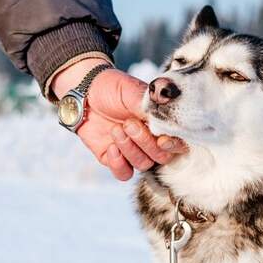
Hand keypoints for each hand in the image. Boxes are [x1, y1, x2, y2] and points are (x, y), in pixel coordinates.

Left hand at [51, 59, 186, 180]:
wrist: (85, 93)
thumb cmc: (112, 88)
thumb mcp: (132, 91)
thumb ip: (150, 105)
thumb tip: (167, 112)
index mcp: (161, 123)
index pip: (178, 142)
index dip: (174, 146)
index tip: (162, 139)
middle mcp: (151, 140)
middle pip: (161, 157)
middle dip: (145, 142)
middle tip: (128, 124)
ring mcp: (133, 151)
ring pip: (143, 164)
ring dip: (129, 149)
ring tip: (116, 129)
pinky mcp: (115, 160)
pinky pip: (124, 174)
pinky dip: (119, 164)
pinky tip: (111, 147)